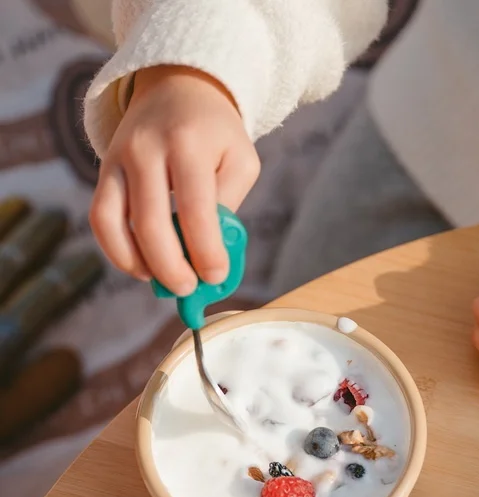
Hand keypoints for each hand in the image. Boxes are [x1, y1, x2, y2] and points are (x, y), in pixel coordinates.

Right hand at [90, 66, 260, 294]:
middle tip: (189, 289)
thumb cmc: (216, 134)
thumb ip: (228, 205)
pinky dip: (117, 251)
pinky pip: (100, 218)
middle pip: (150, 222)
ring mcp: (118, 159)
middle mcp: (146, 149)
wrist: (177, 88)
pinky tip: (141, 267)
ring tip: (164, 281)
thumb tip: (211, 255)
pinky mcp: (103, 170)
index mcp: (188, 144)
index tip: (216, 277)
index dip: (205, 252)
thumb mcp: (240, 161)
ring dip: (139, 263)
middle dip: (171, 267)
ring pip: (114, 222)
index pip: (194, 210)